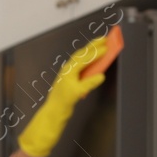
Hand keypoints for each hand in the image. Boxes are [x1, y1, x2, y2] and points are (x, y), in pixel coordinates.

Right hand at [17, 34, 109, 156]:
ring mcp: (66, 83)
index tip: (101, 39)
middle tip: (105, 40)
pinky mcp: (70, 94)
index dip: (90, 46)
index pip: (79, 55)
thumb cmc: (63, 101)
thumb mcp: (75, 85)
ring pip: (79, 66)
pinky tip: (101, 78)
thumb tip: (98, 68)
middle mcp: (65, 74)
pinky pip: (83, 86)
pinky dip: (92, 81)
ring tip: (104, 51)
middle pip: (79, 56)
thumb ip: (84, 76)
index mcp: (66, 71)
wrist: (51, 116)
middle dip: (92, 47)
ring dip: (92, 57)